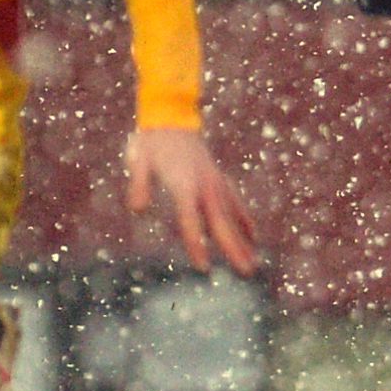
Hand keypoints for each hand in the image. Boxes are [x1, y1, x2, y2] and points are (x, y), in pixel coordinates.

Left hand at [127, 127, 259, 275]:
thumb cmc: (152, 142)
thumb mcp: (138, 160)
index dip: (197, 243)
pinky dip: (244, 220)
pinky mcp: (218, 179)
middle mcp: (205, 185)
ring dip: (243, 240)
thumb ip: (138, 184)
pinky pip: (235, 203)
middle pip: (221, 222)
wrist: (171, 117)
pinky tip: (252, 236)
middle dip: (234, 248)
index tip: (204, 266)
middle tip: (247, 272)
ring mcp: (215, 182)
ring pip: (232, 216)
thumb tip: (137, 209)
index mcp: (185, 184)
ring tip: (253, 264)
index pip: (192, 220)